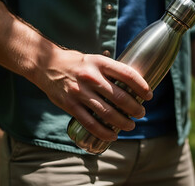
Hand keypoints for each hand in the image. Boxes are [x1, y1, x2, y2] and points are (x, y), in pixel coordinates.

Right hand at [31, 48, 152, 141]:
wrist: (45, 64)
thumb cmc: (75, 63)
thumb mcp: (93, 59)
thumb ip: (109, 71)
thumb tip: (131, 84)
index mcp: (99, 62)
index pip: (127, 74)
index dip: (142, 86)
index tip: (149, 95)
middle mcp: (91, 77)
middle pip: (120, 97)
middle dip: (135, 108)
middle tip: (141, 113)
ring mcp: (79, 92)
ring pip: (107, 112)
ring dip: (123, 122)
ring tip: (131, 126)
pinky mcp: (70, 105)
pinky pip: (90, 123)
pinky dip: (103, 131)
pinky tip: (113, 135)